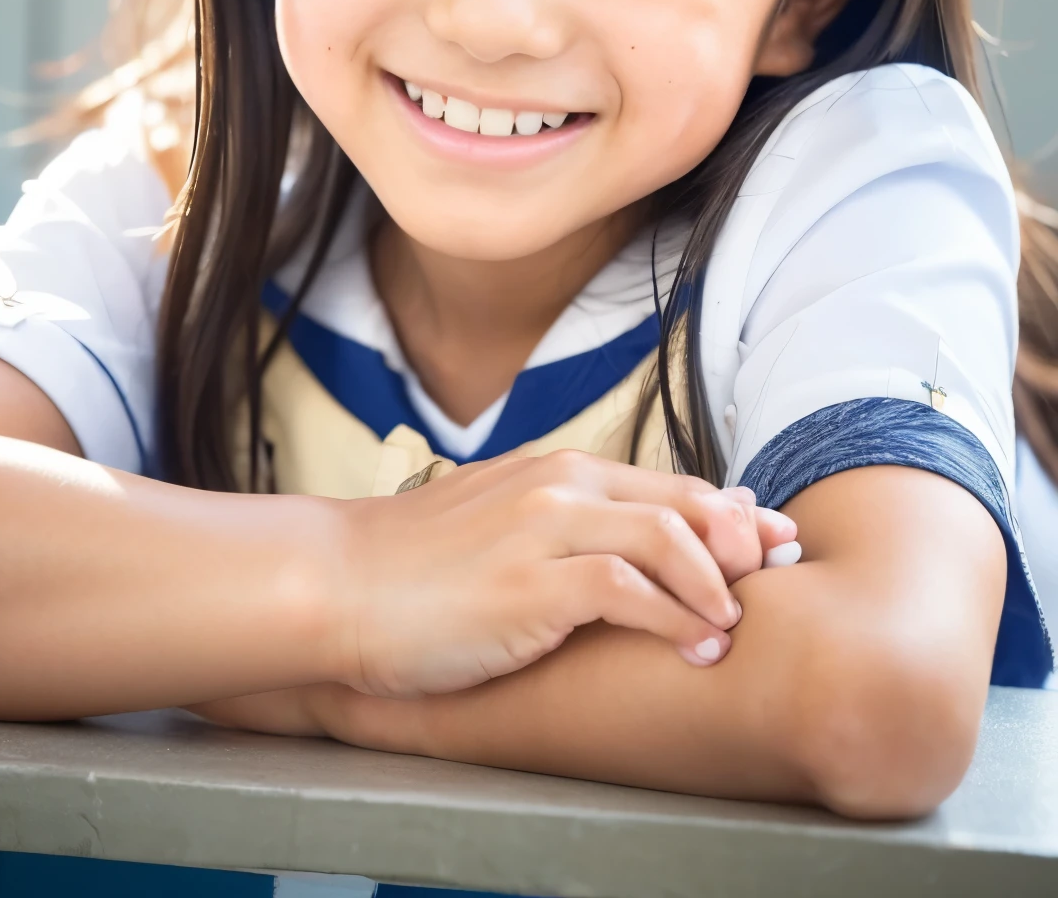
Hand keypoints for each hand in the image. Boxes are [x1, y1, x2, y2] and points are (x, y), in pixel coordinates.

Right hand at [324, 449, 796, 696]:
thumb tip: (620, 536)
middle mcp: (562, 486)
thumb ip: (572, 519)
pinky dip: (675, 621)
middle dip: (743, 542)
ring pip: (667, 540)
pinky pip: (628, 592)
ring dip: (716, 586)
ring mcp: (546, 529)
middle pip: (684, 504)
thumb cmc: (420, 564)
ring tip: (734, 626)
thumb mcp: (503, 521)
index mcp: (559, 470)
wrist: (340, 583)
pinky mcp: (531, 582)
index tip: (773, 542)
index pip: (670, 485)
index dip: (731, 515)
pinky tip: (696, 648)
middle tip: (780, 577)